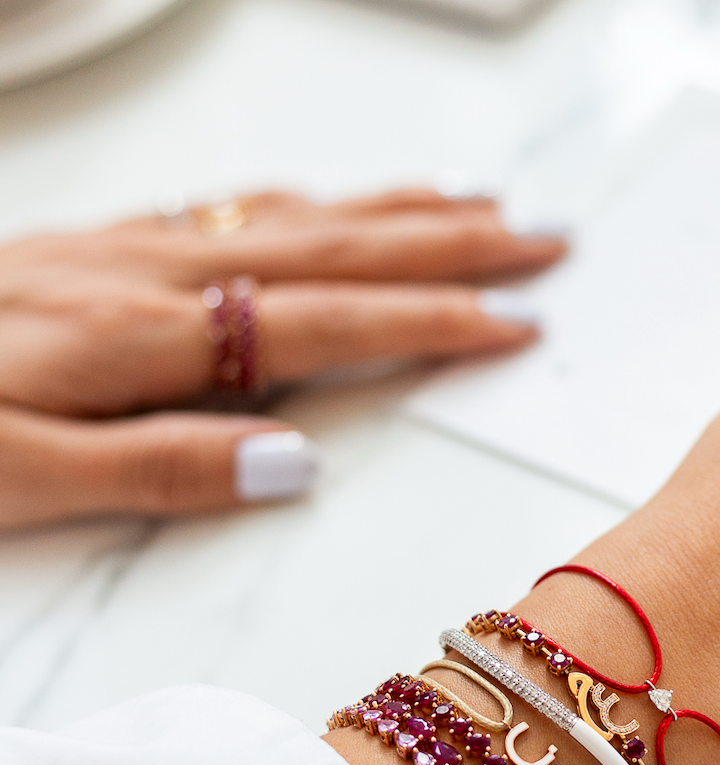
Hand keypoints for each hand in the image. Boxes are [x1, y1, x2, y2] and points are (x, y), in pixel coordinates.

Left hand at [0, 189, 564, 528]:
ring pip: (289, 217)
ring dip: (390, 210)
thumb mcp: (22, 478)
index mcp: (147, 338)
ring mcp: (123, 253)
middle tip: (540, 236)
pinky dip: (302, 205)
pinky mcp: (93, 248)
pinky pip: (227, 211)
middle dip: (449, 242)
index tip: (515, 320)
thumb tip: (294, 462)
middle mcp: (148, 278)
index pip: (326, 321)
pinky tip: (324, 207)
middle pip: (333, 248)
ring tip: (470, 204)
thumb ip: (162, 468)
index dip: (431, 318)